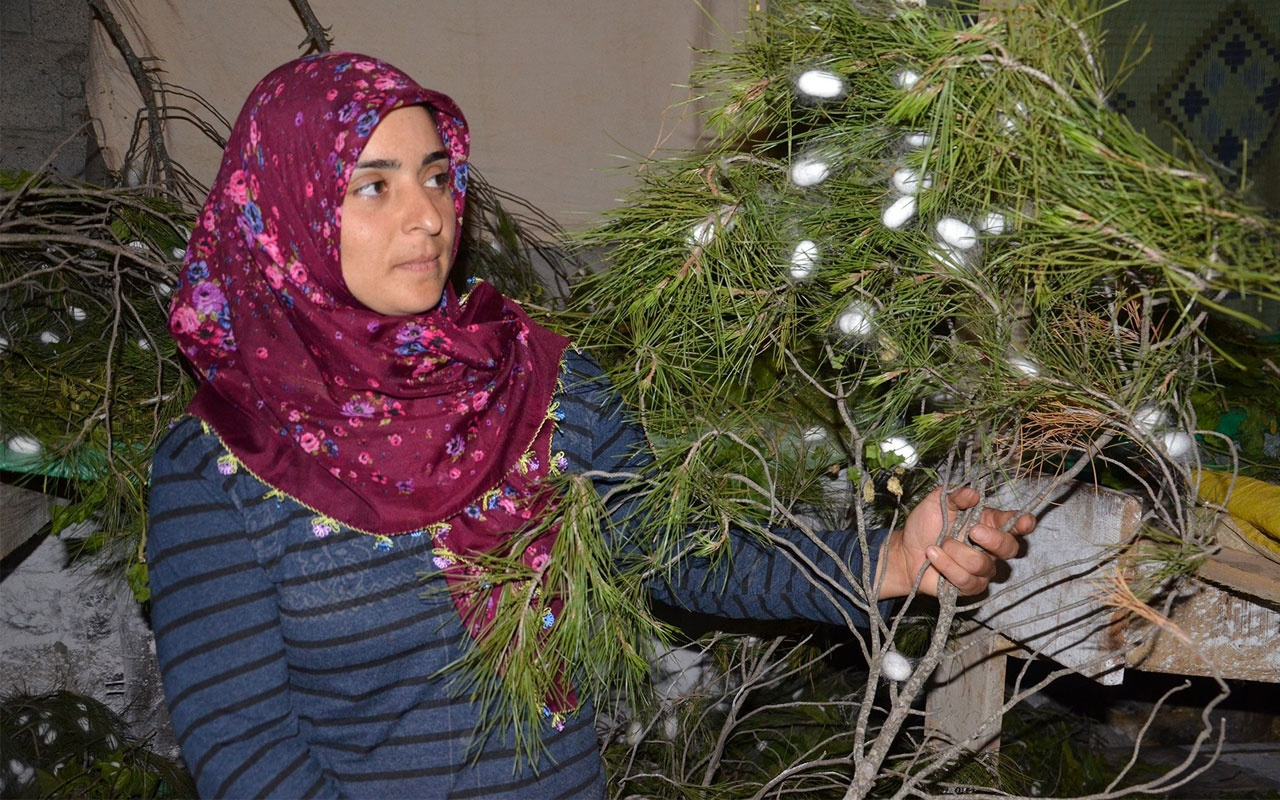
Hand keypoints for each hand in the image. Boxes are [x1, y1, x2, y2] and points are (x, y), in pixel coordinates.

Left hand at [876, 486, 1034, 598]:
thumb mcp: (937, 503)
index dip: (1024, 523)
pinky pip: (966, 580)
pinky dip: (946, 565)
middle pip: (1010, 548)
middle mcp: (990, 548)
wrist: (905, 551)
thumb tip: (973, 494)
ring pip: (982, 565)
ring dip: (956, 552)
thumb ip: (956, 496)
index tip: (1025, 522)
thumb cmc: (925, 525)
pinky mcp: (970, 586)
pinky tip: (933, 556)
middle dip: (992, 540)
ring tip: (939, 544)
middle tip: (972, 531)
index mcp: (988, 523)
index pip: (1014, 524)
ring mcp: (982, 569)